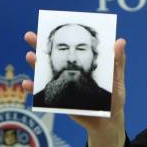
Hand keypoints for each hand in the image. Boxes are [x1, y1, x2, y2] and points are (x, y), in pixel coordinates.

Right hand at [23, 31, 127, 146]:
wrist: (108, 121)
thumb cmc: (114, 98)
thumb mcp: (117, 79)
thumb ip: (118, 61)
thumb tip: (120, 41)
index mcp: (82, 64)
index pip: (69, 47)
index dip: (59, 37)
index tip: (50, 25)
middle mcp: (69, 73)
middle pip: (52, 57)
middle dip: (39, 46)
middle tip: (30, 36)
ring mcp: (63, 86)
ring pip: (45, 73)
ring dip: (35, 64)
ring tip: (30, 56)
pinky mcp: (59, 100)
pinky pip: (43, 94)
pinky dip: (34, 89)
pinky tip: (26, 84)